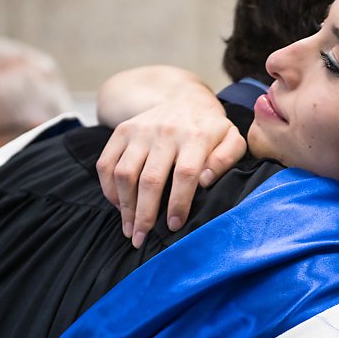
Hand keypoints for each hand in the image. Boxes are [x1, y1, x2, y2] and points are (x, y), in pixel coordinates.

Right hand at [96, 98, 244, 247]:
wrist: (184, 98)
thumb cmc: (210, 129)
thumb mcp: (231, 138)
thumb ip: (227, 159)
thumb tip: (206, 181)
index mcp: (195, 136)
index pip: (185, 174)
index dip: (178, 203)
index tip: (174, 226)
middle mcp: (165, 132)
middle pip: (150, 179)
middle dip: (144, 214)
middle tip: (142, 239)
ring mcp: (140, 130)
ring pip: (124, 174)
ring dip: (125, 206)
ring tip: (130, 229)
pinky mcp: (122, 131)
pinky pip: (106, 163)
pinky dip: (108, 189)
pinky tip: (119, 206)